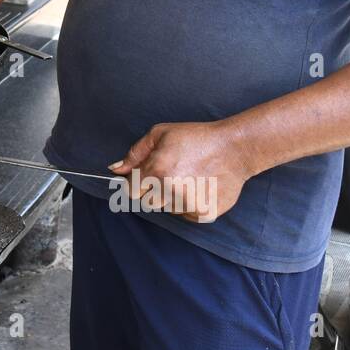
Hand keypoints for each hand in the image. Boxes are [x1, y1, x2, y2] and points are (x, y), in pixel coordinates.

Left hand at [108, 121, 250, 221]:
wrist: (235, 149)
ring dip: (171, 197)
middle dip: (153, 190)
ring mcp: (188, 205)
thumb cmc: (197, 137)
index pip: (131, 190)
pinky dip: (188, 205)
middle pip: (147, 202)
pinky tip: (199, 186)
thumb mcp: (161, 134)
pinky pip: (185, 215)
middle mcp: (170, 190)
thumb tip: (115, 169)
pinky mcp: (203, 215)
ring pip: (166, 209)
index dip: (137, 183)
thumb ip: (135, 153)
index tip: (146, 177)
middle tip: (172, 174)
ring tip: (188, 178)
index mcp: (156, 170)